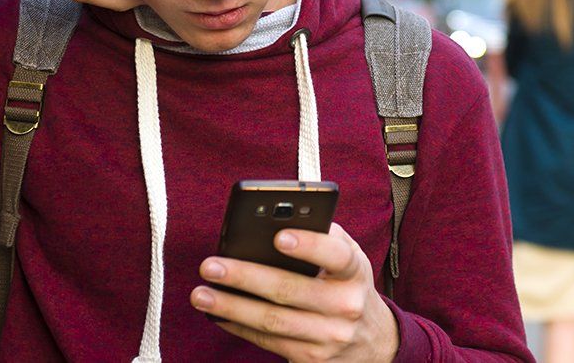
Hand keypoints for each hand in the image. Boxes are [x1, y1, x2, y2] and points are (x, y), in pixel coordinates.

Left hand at [191, 223, 398, 361]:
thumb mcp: (346, 256)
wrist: (372, 339)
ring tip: (200, 295)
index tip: (278, 236)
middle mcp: (346, 306)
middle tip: (210, 266)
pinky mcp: (312, 360)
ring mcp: (330, 337)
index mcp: (354, 271)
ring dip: (231, 308)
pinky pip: (268, 342)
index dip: (309, 246)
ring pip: (272, 322)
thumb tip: (271, 223)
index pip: (335, 255)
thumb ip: (319, 235)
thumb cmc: (345, 283)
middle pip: (290, 291)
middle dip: (245, 278)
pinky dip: (239, 327)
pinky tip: (217, 314)